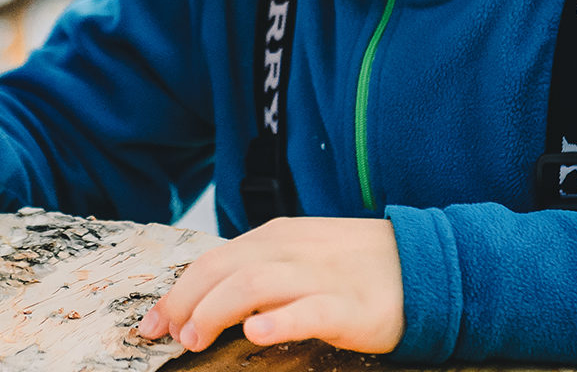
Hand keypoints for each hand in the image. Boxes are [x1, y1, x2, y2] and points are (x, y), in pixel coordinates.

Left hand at [137, 217, 403, 353]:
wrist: (424, 266)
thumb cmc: (354, 267)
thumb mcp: (300, 256)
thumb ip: (258, 269)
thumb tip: (207, 298)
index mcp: (274, 238)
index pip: (212, 260)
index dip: (177, 291)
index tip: (152, 322)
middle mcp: (290, 251)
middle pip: (222, 269)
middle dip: (184, 301)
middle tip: (163, 333)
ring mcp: (319, 276)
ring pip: (253, 284)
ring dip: (215, 310)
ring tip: (195, 338)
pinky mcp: (348, 305)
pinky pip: (308, 310)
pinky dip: (278, 320)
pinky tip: (256, 332)